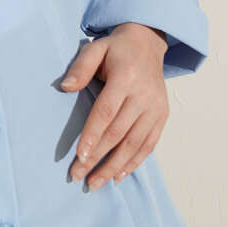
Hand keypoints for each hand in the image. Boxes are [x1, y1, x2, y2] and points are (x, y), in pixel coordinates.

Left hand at [60, 23, 168, 190]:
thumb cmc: (116, 49)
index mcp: (126, 78)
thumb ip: (80, 67)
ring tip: (96, 183)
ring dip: (114, 166)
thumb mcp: (95, 48)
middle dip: (98, 157)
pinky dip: (134, 162)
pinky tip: (118, 176)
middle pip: (118, 133)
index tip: (79, 157)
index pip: (106, 113)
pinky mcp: (162, 116)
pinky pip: (149, 144)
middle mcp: (144, 96)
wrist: (148, 43)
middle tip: (78, 176)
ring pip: (134, 143)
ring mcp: (156, 108)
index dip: (93, 136)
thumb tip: (65, 87)